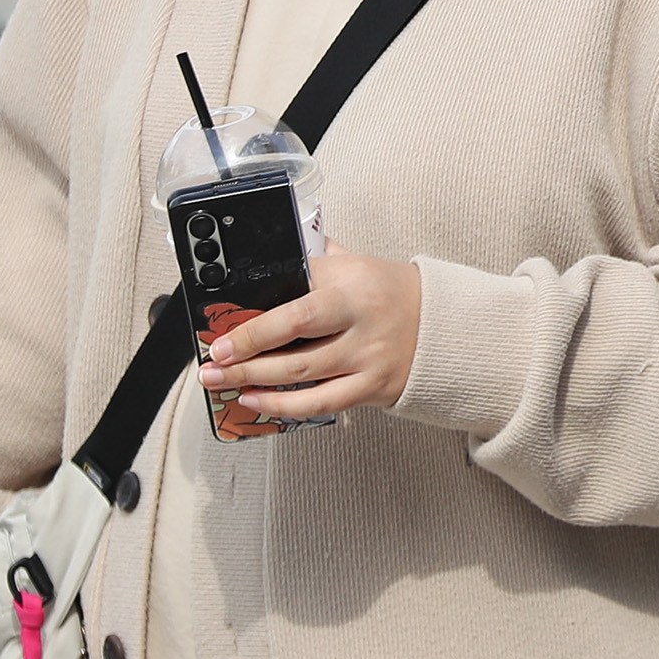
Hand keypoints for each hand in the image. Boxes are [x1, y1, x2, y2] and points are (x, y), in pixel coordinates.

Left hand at [199, 251, 421, 422]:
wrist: (445, 327)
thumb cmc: (392, 292)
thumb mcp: (357, 264)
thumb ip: (316, 258)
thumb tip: (269, 253)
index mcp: (352, 283)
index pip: (296, 300)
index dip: (255, 322)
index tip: (224, 333)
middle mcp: (360, 319)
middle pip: (294, 336)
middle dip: (246, 353)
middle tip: (213, 363)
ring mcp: (367, 356)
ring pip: (301, 373)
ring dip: (254, 380)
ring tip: (222, 383)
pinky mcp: (371, 387)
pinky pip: (320, 402)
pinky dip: (283, 405)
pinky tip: (257, 401)